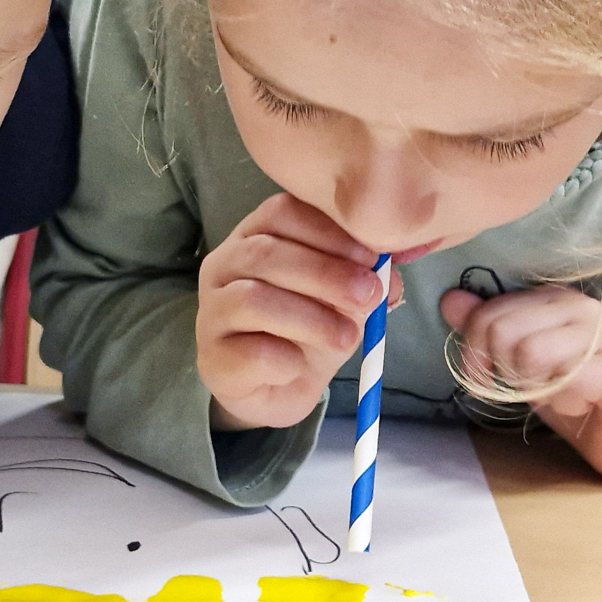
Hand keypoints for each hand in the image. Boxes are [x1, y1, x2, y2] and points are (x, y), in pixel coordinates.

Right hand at [197, 194, 398, 430]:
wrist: (276, 389)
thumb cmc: (307, 330)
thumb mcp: (341, 299)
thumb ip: (363, 280)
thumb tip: (391, 279)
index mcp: (254, 236)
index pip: (281, 213)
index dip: (327, 231)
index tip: (371, 256)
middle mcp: (223, 266)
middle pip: (265, 253)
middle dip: (325, 274)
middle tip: (369, 296)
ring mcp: (211, 312)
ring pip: (253, 300)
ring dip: (311, 319)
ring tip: (348, 338)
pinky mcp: (213, 359)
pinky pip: (252, 352)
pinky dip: (286, 360)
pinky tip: (299, 366)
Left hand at [438, 285, 601, 485]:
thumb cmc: (575, 398)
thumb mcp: (520, 364)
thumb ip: (488, 329)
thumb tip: (449, 299)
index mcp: (552, 298)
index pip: (487, 315)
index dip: (473, 355)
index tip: (487, 379)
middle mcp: (580, 307)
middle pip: (503, 333)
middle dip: (504, 374)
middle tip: (530, 390)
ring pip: (531, 355)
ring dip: (538, 390)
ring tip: (560, 395)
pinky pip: (567, 382)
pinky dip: (564, 403)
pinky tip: (582, 405)